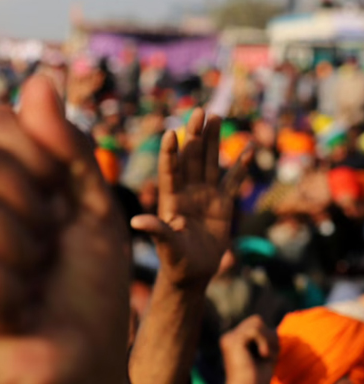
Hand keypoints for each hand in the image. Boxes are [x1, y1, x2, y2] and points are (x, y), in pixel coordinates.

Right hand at [0, 76, 130, 383]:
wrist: (82, 372)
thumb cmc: (86, 296)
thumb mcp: (90, 210)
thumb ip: (65, 148)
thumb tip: (37, 80)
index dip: (44, 159)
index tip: (62, 209)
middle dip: (34, 211)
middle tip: (43, 258)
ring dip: (22, 255)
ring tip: (26, 288)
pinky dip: (3, 292)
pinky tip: (7, 316)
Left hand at [131, 109, 250, 286]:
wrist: (192, 273)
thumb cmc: (174, 260)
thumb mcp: (166, 245)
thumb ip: (156, 231)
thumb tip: (136, 221)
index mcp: (171, 199)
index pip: (170, 171)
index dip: (170, 153)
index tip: (171, 133)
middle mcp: (187, 192)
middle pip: (191, 158)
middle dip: (194, 135)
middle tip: (198, 111)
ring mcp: (205, 195)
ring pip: (210, 162)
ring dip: (213, 141)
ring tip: (215, 116)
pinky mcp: (222, 204)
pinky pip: (232, 182)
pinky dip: (240, 167)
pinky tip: (248, 149)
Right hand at [213, 315, 278, 383]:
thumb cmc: (256, 380)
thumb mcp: (265, 356)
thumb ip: (267, 341)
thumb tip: (275, 329)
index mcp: (235, 340)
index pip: (255, 324)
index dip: (268, 336)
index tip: (269, 355)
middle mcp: (230, 336)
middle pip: (256, 320)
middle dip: (269, 335)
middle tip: (270, 355)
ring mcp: (229, 338)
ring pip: (256, 322)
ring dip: (268, 339)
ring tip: (267, 356)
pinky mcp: (233, 341)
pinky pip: (254, 330)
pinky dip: (264, 342)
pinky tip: (264, 355)